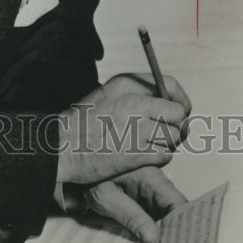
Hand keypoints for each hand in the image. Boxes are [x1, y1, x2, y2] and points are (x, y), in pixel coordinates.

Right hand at [54, 72, 191, 187]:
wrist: (61, 146)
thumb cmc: (84, 123)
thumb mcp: (108, 95)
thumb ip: (138, 96)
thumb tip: (175, 109)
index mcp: (126, 84)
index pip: (169, 84)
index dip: (181, 100)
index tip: (181, 112)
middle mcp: (134, 101)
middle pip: (178, 114)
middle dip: (176, 127)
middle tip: (163, 135)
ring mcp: (136, 127)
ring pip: (174, 137)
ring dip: (166, 144)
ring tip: (146, 145)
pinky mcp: (136, 152)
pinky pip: (165, 155)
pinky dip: (158, 158)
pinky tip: (141, 156)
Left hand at [84, 166, 187, 242]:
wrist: (74, 164)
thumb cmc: (89, 177)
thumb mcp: (107, 197)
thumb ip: (131, 217)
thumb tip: (154, 239)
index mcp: (151, 178)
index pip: (178, 204)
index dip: (184, 227)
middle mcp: (155, 184)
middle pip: (175, 212)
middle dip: (175, 234)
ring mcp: (150, 193)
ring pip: (166, 217)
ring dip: (164, 235)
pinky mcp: (143, 201)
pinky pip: (154, 217)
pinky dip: (153, 231)